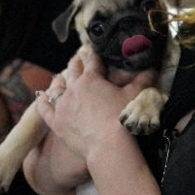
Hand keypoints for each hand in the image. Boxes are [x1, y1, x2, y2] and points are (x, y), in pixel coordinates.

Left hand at [35, 55, 152, 160]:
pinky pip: (44, 108)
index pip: (93, 61)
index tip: (94, 49)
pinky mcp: (55, 121)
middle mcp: (73, 87)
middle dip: (76, 63)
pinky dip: (42, 101)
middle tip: (78, 58)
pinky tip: (42, 96)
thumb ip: (143, 80)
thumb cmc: (121, 117)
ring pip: (57, 87)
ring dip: (59, 80)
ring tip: (60, 77)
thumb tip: (153, 69)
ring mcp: (62, 105)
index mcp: (92, 78)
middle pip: (73, 70)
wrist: (107, 145)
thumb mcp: (135, 96)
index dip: (95, 54)